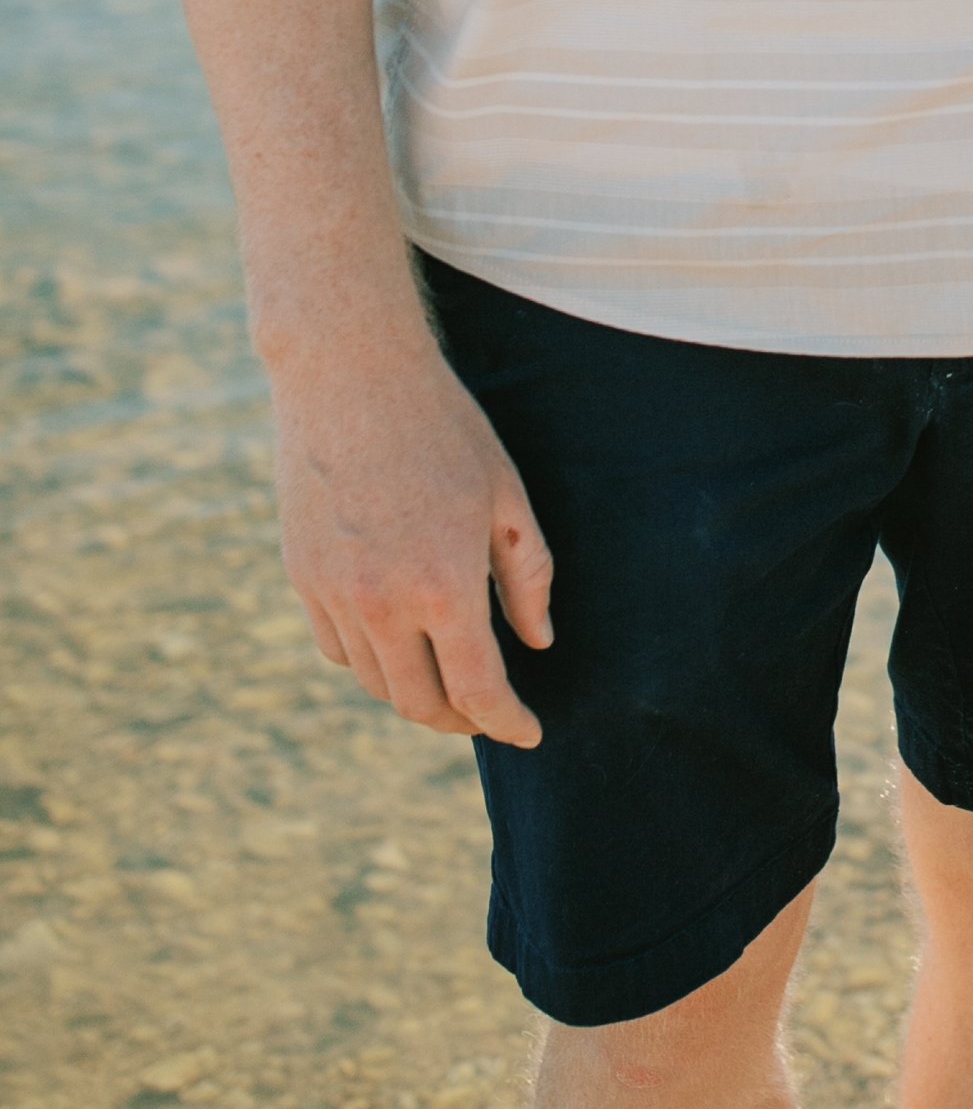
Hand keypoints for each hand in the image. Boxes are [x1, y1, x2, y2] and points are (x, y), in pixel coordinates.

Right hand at [271, 323, 553, 745]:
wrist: (349, 375)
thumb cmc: (443, 428)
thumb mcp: (505, 494)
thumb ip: (527, 575)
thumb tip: (536, 642)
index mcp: (443, 586)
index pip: (478, 690)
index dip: (507, 722)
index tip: (528, 732)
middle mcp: (381, 604)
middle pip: (420, 702)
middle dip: (461, 719)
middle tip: (489, 712)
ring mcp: (333, 595)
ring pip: (375, 683)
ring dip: (414, 695)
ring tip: (448, 680)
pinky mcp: (300, 578)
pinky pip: (337, 649)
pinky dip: (371, 662)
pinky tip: (397, 643)